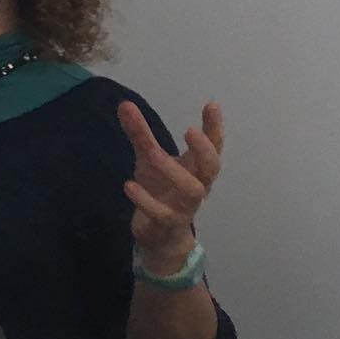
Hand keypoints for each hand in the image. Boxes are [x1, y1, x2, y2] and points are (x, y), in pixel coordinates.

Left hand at [118, 100, 223, 270]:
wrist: (159, 234)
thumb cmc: (160, 190)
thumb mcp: (148, 160)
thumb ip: (140, 134)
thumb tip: (124, 104)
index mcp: (196, 168)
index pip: (213, 147)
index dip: (214, 128)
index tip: (211, 104)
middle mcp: (197, 186)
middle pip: (211, 168)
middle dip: (204, 150)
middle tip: (190, 130)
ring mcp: (185, 206)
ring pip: (192, 190)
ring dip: (173, 171)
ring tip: (152, 154)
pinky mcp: (168, 223)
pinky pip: (162, 213)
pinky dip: (146, 200)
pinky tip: (129, 185)